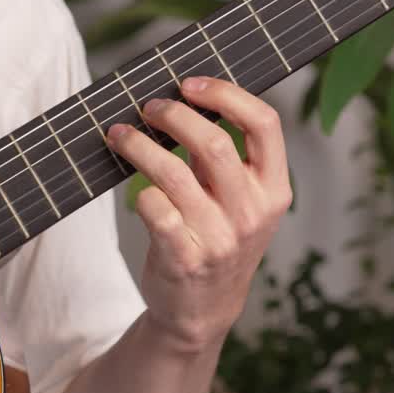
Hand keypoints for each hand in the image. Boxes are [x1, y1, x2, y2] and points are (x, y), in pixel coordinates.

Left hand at [107, 76, 292, 352]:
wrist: (201, 309)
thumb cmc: (215, 240)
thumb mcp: (241, 203)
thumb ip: (227, 159)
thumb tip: (186, 98)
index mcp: (274, 189)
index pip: (265, 124)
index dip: (226, 94)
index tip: (190, 83)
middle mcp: (251, 212)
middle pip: (213, 143)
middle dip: (173, 114)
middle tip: (148, 107)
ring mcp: (218, 237)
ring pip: (173, 173)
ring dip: (139, 146)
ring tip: (119, 134)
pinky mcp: (183, 257)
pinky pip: (153, 208)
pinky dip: (138, 191)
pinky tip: (133, 188)